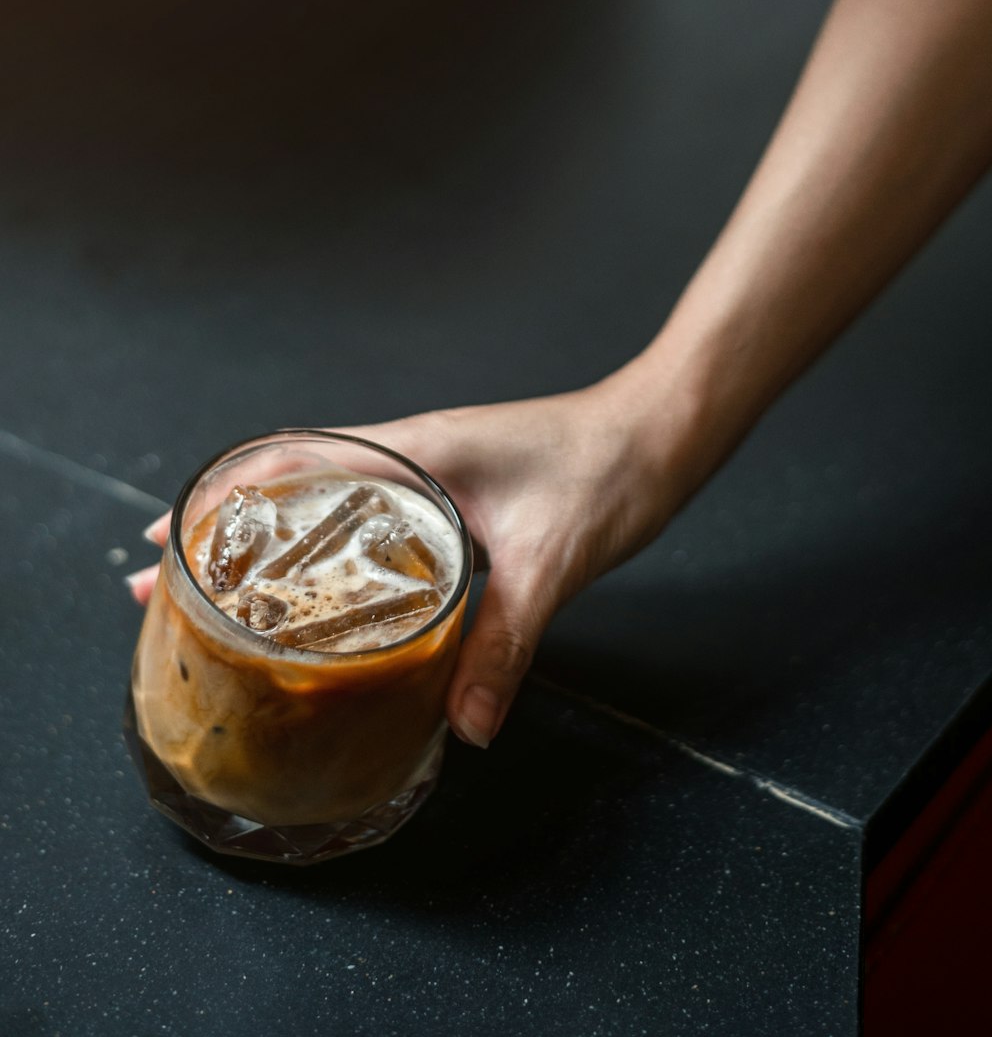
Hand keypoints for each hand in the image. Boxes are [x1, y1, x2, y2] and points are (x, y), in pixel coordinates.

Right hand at [131, 376, 678, 747]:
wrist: (659, 433)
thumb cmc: (605, 470)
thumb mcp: (551, 557)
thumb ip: (506, 638)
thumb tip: (466, 725)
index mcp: (413, 450)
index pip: (290, 465)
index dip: (220, 503)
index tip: (164, 538)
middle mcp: (410, 452)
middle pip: (289, 486)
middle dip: (224, 533)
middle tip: (166, 584)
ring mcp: (430, 469)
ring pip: (325, 501)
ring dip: (270, 541)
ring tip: (223, 596)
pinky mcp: (454, 491)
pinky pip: (368, 517)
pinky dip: (326, 548)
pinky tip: (325, 596)